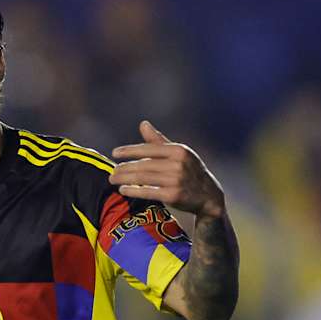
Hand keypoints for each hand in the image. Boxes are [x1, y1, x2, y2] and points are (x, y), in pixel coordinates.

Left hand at [109, 121, 224, 218]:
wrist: (209, 196)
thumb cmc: (189, 171)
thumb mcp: (178, 154)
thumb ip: (158, 141)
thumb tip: (143, 123)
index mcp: (178, 150)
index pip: (148, 148)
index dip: (129, 151)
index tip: (114, 153)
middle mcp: (178, 164)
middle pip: (143, 164)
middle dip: (124, 168)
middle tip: (112, 171)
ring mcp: (176, 180)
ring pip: (143, 178)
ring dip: (124, 179)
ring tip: (113, 180)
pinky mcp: (174, 195)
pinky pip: (148, 192)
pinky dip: (133, 190)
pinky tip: (123, 190)